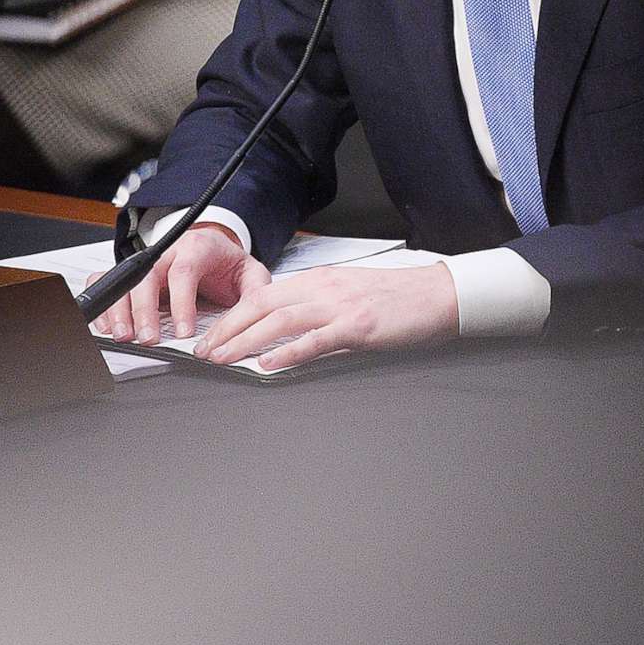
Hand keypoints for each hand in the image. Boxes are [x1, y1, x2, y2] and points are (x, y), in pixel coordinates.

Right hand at [87, 222, 266, 345]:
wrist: (213, 249)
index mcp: (198, 248)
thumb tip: (254, 318)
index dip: (181, 302)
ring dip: (121, 310)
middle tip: (148, 338)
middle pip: (148, 277)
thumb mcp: (250, 273)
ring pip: (125, 280)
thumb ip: (255, 292)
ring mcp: (149, 263)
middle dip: (144, 310)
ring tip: (124, 336)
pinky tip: (108, 326)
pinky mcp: (135, 274)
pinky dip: (107, 305)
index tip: (183, 332)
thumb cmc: (226, 264)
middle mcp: (168, 253)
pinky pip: (110, 281)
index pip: (185, 272)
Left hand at [195, 262, 458, 372]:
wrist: (438, 295)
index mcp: (319, 280)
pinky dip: (287, 351)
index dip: (232, 316)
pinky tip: (268, 363)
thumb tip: (286, 332)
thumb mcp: (349, 296)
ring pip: (280, 320)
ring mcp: (340, 306)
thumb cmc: (398, 298)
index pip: (263, 295)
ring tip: (223, 358)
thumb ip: (318, 310)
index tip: (212, 336)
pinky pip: (315, 339)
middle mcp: (323, 288)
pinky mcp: (358, 325)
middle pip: (262, 305)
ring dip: (245, 340)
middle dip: (228, 329)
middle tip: (205, 352)